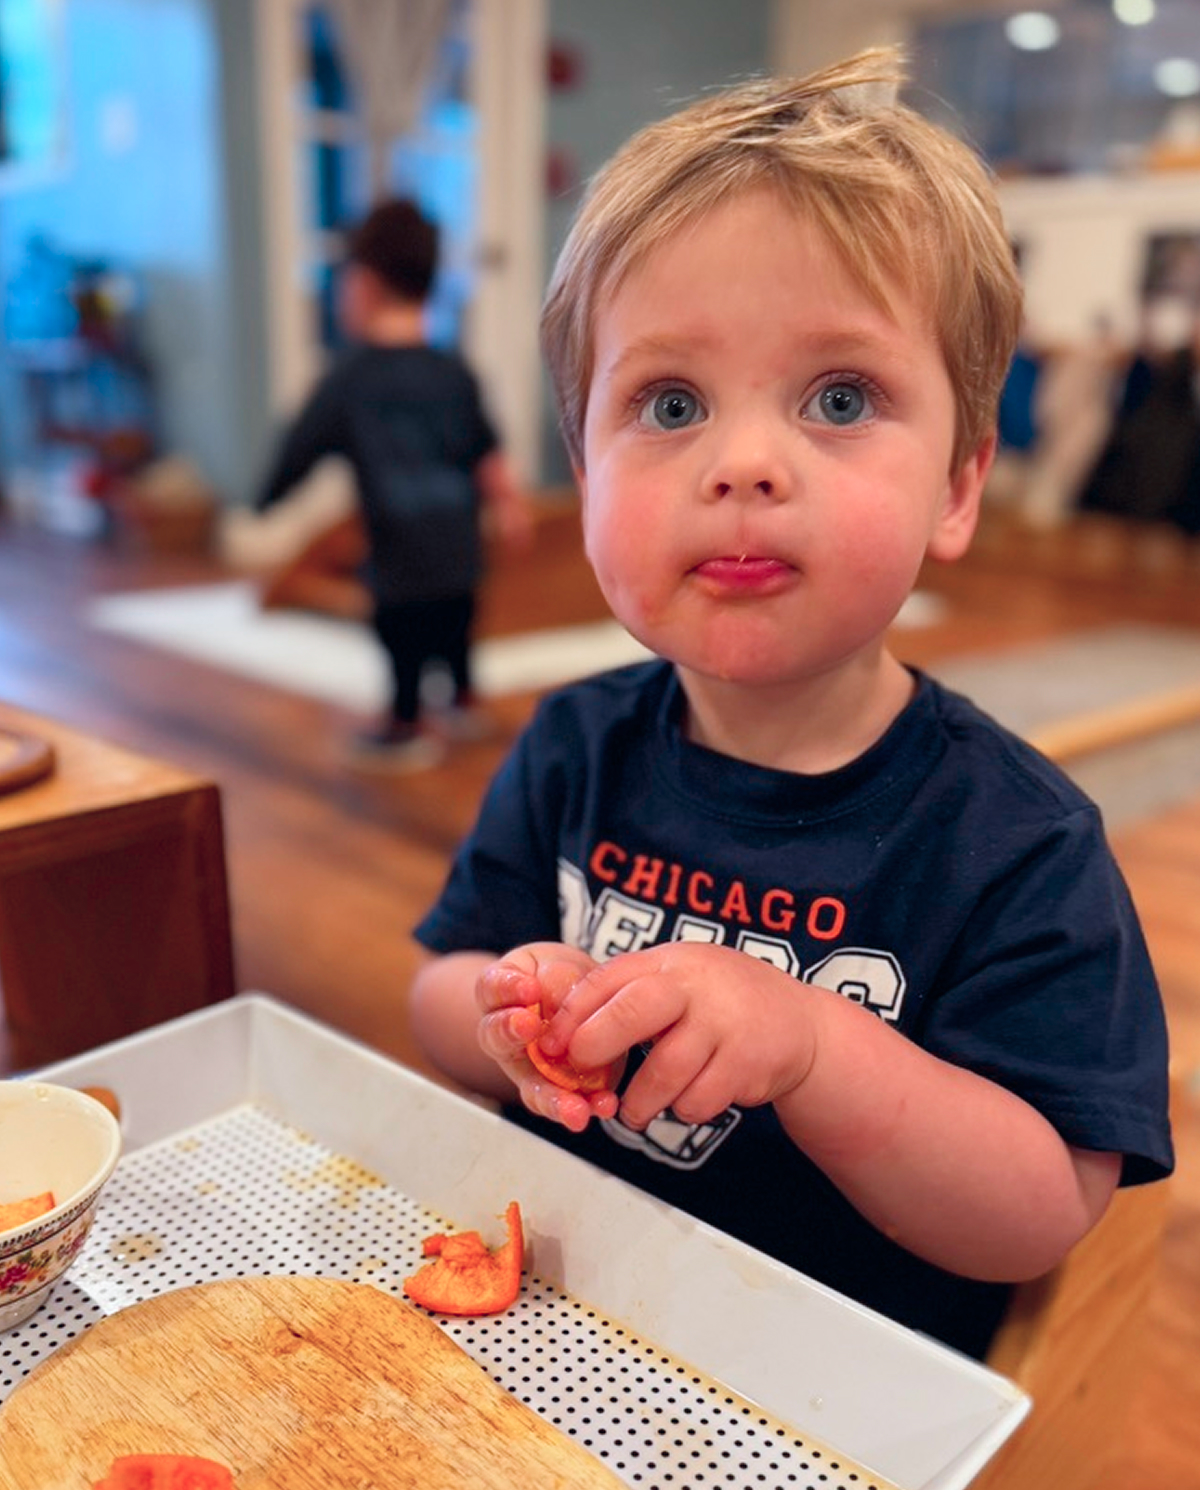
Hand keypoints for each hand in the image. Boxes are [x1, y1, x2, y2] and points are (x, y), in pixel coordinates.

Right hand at [476, 943, 620, 1132]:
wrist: (580, 998)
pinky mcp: (561, 1088)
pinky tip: (604, 1104)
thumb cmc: (559, 977)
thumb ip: (558, 981)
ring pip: (532, 1086)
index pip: (492, 989)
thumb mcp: (558, 966)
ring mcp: (530, 1068)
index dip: (507, 988)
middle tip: (528, 1027)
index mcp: (499, 998)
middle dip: (511, 1033)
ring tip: (572, 1106)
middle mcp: (508, 1038)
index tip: (528, 987)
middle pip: (498, 1039)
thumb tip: (566, 1003)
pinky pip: (565, 1102)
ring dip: (552, 1097)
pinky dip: (587, 1104)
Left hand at [540, 943, 817, 1130]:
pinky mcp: (747, 1065)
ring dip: (640, 1102)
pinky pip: (696, 1101)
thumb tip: (563, 1028)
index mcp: (670, 962)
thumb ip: (629, 992)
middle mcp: (697, 986)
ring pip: (663, 1074)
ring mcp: (725, 1025)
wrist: (801, 1025)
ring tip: (636, 1109)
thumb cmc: (721, 1003)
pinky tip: (690, 1097)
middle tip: (582, 1073)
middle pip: (633, 1011)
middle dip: (597, 1045)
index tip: (550, 1047)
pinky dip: (684, 1109)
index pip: (607, 980)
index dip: (571, 1016)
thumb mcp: (679, 978)